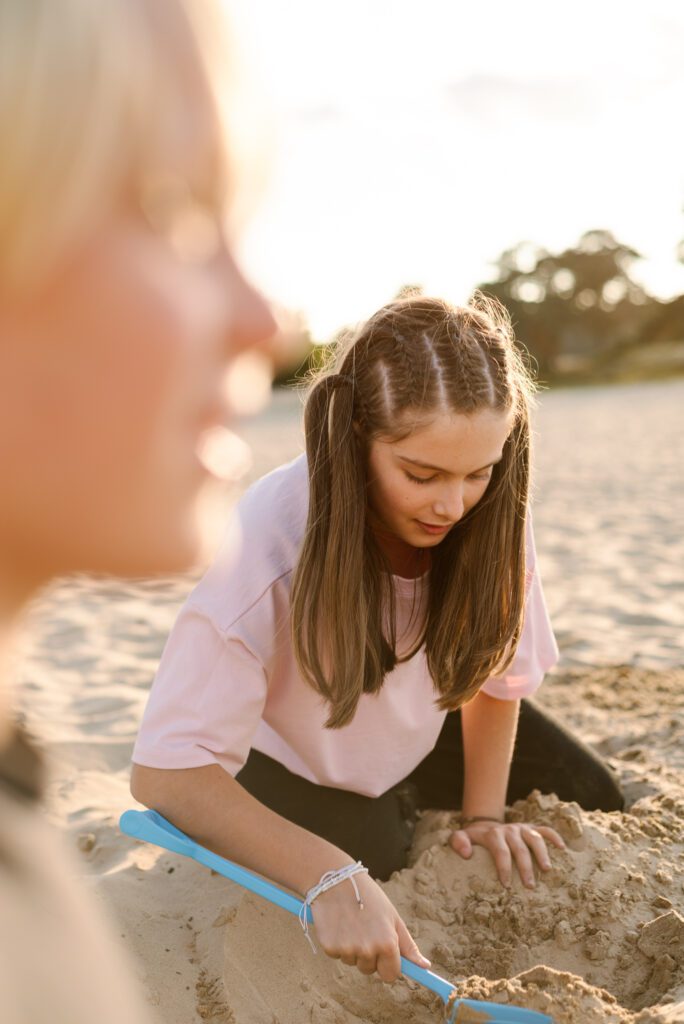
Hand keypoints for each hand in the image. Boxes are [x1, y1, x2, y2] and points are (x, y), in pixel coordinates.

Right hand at [311, 873, 430, 981]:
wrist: (337, 879)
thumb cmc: (369, 896)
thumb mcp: (393, 917)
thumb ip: (408, 946)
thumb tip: (425, 966)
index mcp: (387, 943)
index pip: (390, 975)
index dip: (387, 965)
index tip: (383, 954)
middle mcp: (368, 950)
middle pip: (369, 970)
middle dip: (368, 955)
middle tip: (364, 929)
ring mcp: (347, 949)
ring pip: (352, 961)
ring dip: (352, 948)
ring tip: (350, 922)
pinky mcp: (329, 947)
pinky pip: (336, 954)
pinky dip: (337, 942)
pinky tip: (338, 923)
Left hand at [449, 819, 565, 888]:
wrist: (485, 825)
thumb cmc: (474, 840)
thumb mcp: (461, 838)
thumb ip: (458, 842)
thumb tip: (466, 854)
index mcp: (493, 834)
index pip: (500, 851)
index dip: (504, 868)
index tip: (506, 885)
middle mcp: (510, 830)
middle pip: (520, 848)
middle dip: (525, 867)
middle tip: (530, 886)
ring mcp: (522, 828)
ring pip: (535, 838)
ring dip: (542, 854)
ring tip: (547, 871)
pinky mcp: (532, 828)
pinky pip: (545, 830)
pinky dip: (554, 837)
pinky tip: (562, 849)